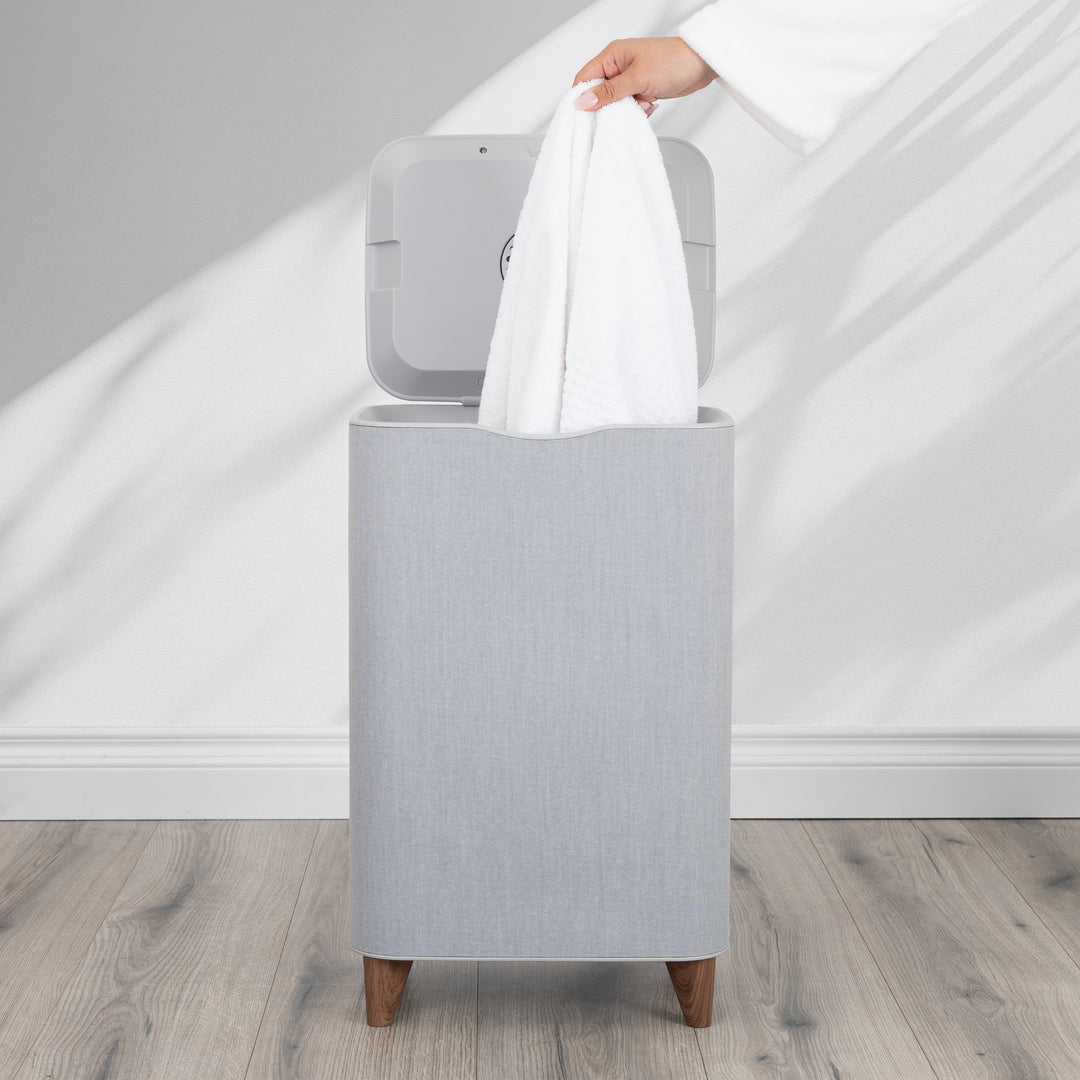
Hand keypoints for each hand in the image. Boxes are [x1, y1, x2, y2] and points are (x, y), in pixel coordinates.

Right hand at [573, 37, 716, 117]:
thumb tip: (583, 101)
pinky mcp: (641, 88)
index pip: (585, 78)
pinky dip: (638, 110)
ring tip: (643, 102)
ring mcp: (630, 78)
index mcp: (612, 56)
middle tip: (622, 109)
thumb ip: (609, 93)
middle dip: (610, 106)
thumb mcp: (637, 78)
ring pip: (615, 103)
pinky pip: (630, 106)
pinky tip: (650, 104)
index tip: (586, 115)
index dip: (582, 98)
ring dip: (627, 109)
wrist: (702, 64)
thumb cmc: (673, 61)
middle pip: (599, 94)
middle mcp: (618, 66)